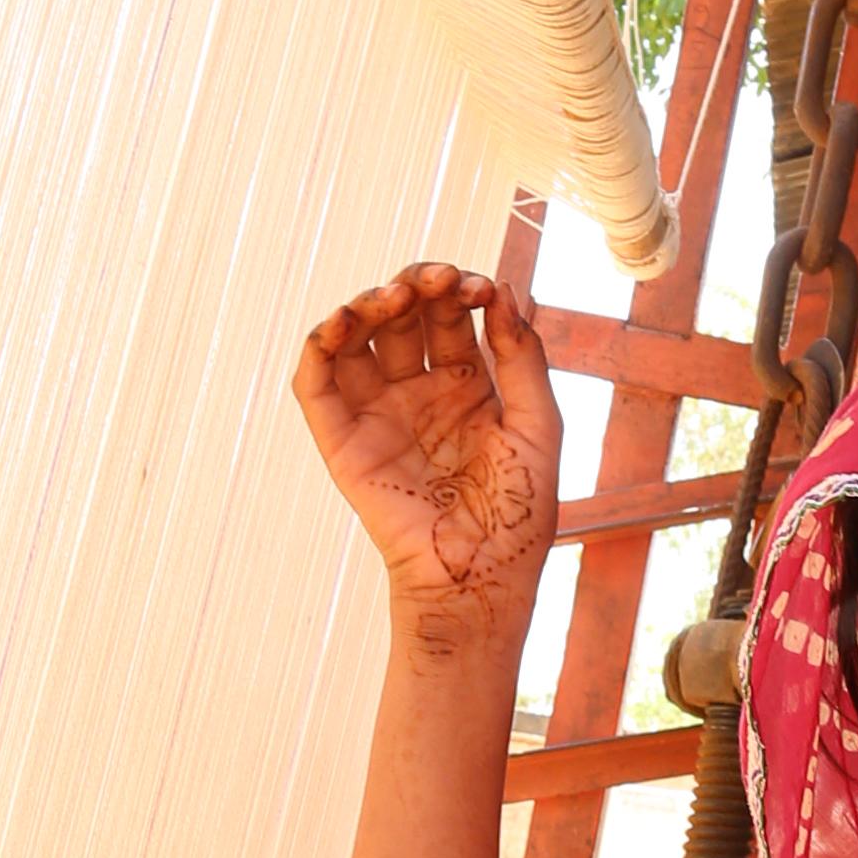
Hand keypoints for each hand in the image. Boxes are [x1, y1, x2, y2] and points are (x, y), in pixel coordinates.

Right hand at [297, 263, 560, 658]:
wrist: (483, 576)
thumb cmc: (519, 513)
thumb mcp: (539, 425)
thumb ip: (524, 358)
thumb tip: (504, 290)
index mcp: (467, 384)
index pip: (450, 314)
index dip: (459, 288)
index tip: (479, 286)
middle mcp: (419, 391)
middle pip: (403, 316)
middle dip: (417, 286)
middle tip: (438, 280)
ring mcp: (379, 414)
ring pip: (357, 339)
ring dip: (368, 304)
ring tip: (393, 296)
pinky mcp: (344, 441)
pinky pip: (318, 385)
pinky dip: (320, 345)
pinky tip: (342, 322)